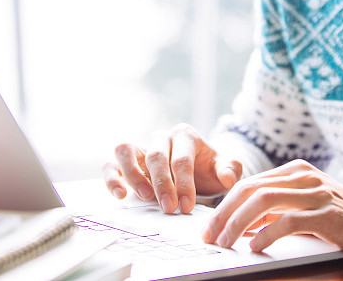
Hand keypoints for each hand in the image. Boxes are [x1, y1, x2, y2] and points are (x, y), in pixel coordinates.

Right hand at [102, 123, 242, 213]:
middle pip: (155, 156)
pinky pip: (112, 163)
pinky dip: (112, 177)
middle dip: (162, 184)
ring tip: (145, 197)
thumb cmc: (209, 169)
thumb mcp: (225, 167)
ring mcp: (141, 147)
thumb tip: (227, 177)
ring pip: (126, 150)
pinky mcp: (127, 161)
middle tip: (169, 208)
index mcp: (185, 135)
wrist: (198, 170)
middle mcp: (161, 137)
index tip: (187, 207)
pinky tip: (120, 195)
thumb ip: (231, 169)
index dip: (184, 183)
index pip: (181, 158)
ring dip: (134, 175)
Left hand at [201, 159, 342, 275]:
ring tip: (225, 244)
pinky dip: (266, 235)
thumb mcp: (306, 210)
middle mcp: (304, 176)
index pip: (249, 183)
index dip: (224, 205)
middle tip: (209, 237)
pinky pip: (287, 221)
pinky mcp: (328, 213)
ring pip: (263, 202)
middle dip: (224, 214)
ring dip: (238, 224)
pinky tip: (254, 248)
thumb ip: (277, 211)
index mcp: (296, 171)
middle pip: (250, 189)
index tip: (209, 227)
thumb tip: (240, 224)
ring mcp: (317, 192)